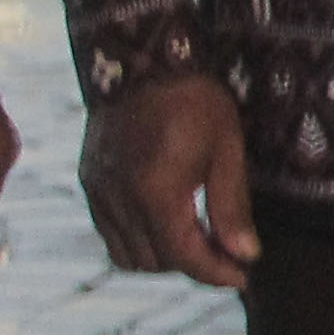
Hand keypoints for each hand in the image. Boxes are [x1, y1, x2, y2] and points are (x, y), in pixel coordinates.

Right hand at [84, 71, 257, 290]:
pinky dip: (137, 240)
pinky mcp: (88, 182)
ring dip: (163, 258)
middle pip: (155, 262)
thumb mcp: (226, 150)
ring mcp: (98, 192)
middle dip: (192, 265)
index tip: (242, 276)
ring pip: (127, 255)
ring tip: (195, 239)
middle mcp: (119, 199)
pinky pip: (109, 233)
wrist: (141, 58)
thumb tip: (245, 254)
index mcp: (156, 192)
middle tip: (225, 253)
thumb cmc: (194, 100)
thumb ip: (231, 206)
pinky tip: (164, 222)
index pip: (184, 256)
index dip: (215, 273)